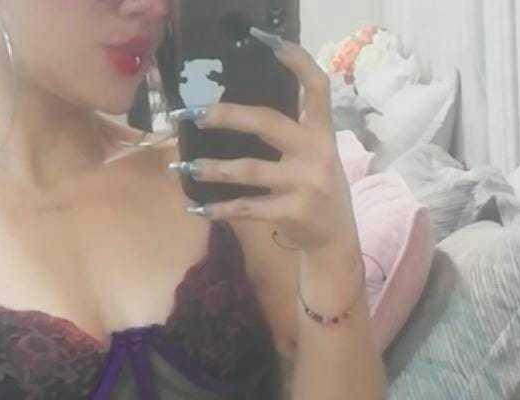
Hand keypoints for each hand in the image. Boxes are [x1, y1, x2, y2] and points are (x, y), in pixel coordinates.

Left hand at [167, 29, 355, 254]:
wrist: (335, 239)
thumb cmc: (318, 191)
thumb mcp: (317, 157)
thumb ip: (292, 135)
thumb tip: (239, 115)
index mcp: (322, 133)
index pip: (316, 86)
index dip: (296, 61)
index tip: (268, 41)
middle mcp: (316, 153)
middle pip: (267, 123)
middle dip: (226, 116)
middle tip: (194, 115)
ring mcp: (305, 184)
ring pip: (249, 170)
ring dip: (212, 169)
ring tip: (184, 167)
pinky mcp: (293, 212)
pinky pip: (248, 208)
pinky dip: (219, 210)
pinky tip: (197, 208)